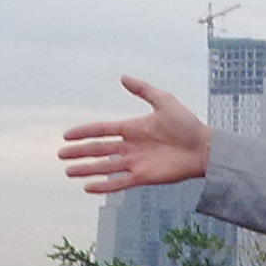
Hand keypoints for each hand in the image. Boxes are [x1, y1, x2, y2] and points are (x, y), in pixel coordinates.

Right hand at [59, 77, 212, 193]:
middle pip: (99, 150)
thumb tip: (123, 77)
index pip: (102, 130)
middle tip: (61, 155)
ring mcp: (136, 163)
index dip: (84, 132)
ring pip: (105, 167)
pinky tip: (88, 188)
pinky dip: (104, 186)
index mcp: (133, 128)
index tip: (67, 135)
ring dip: (87, 169)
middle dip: (80, 153)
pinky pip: (119, 183)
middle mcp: (131, 146)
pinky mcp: (143, 177)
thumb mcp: (164, 101)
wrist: (204, 148)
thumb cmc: (187, 124)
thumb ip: (143, 90)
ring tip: (68, 172)